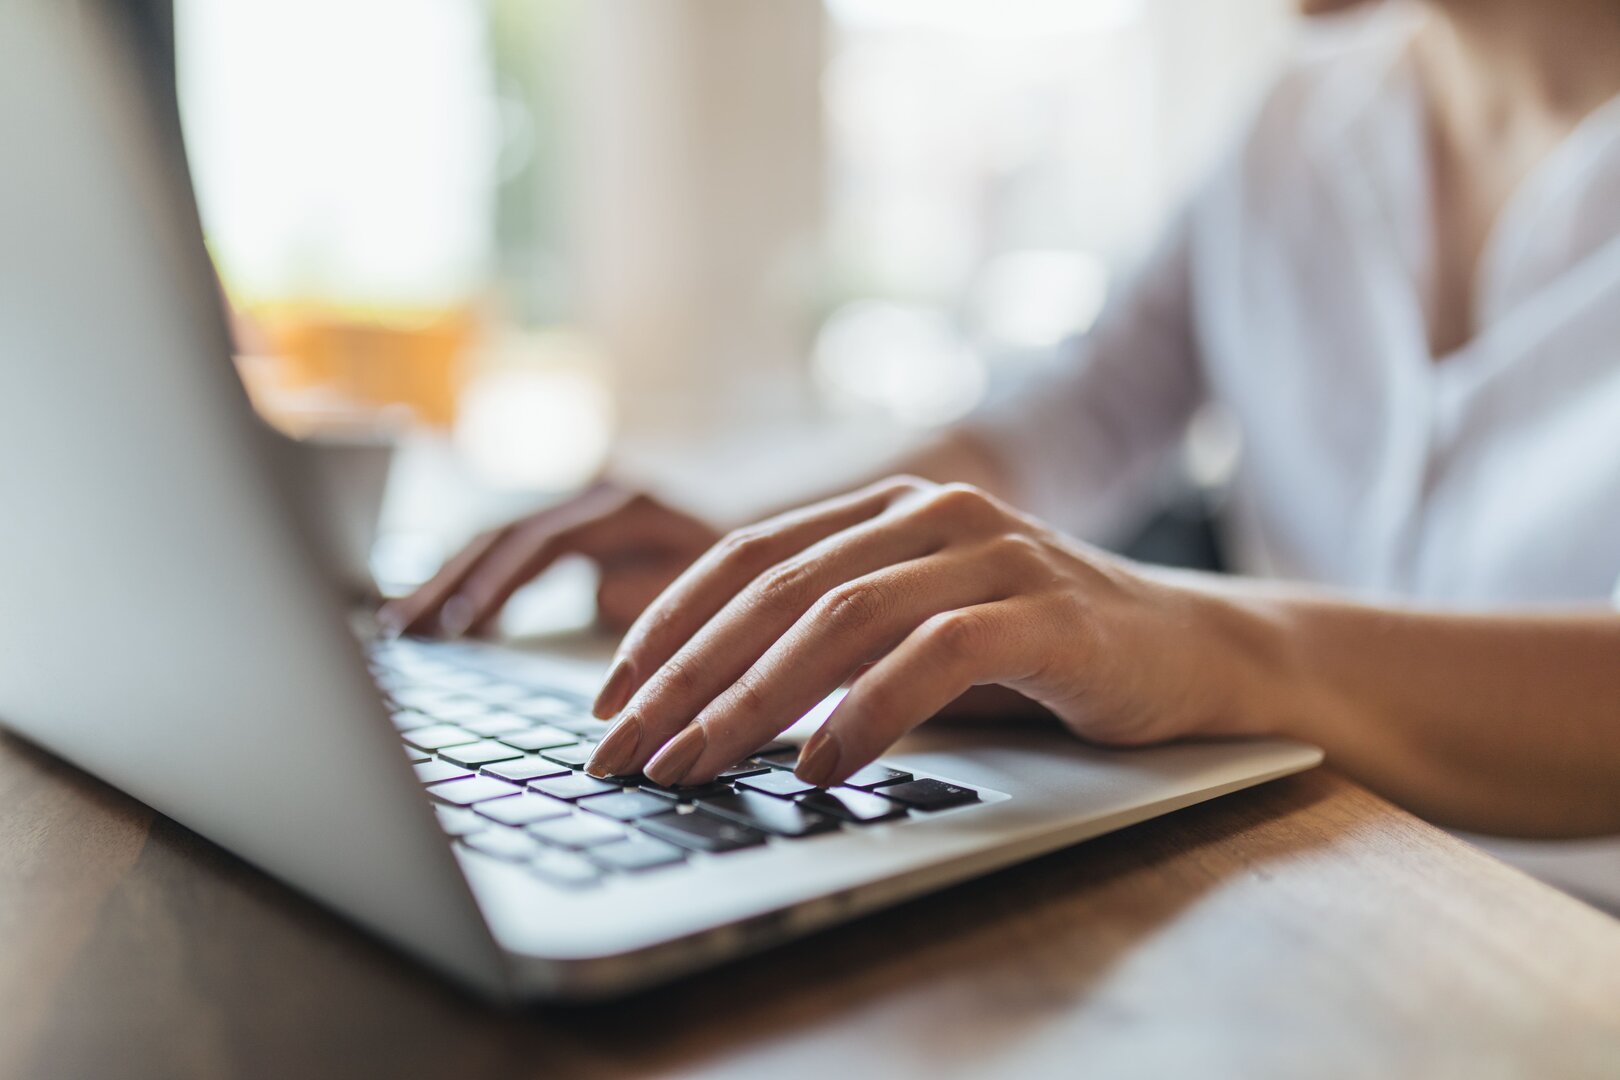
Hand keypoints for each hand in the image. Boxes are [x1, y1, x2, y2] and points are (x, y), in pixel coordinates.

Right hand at [378, 484, 718, 637]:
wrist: (763, 544)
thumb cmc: (743, 575)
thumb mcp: (713, 583)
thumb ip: (659, 589)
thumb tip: (598, 593)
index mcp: (625, 504)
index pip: (544, 542)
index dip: (499, 584)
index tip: (462, 625)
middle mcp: (596, 493)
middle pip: (506, 535)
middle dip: (453, 584)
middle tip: (406, 630)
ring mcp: (579, 503)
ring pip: (498, 539)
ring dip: (449, 582)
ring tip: (401, 625)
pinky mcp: (571, 522)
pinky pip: (509, 549)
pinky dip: (472, 580)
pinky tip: (439, 613)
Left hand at [584, 476, 1255, 786]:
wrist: (1197, 654)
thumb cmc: (1043, 655)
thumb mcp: (921, 639)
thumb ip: (833, 651)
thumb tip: (706, 712)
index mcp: (885, 512)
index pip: (746, 557)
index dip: (668, 625)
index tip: (609, 700)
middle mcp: (929, 514)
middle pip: (776, 589)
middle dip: (686, 676)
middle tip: (623, 750)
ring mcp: (991, 552)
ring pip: (841, 617)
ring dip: (753, 701)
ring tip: (695, 766)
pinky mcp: (1047, 609)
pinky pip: (934, 656)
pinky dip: (866, 714)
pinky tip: (820, 767)